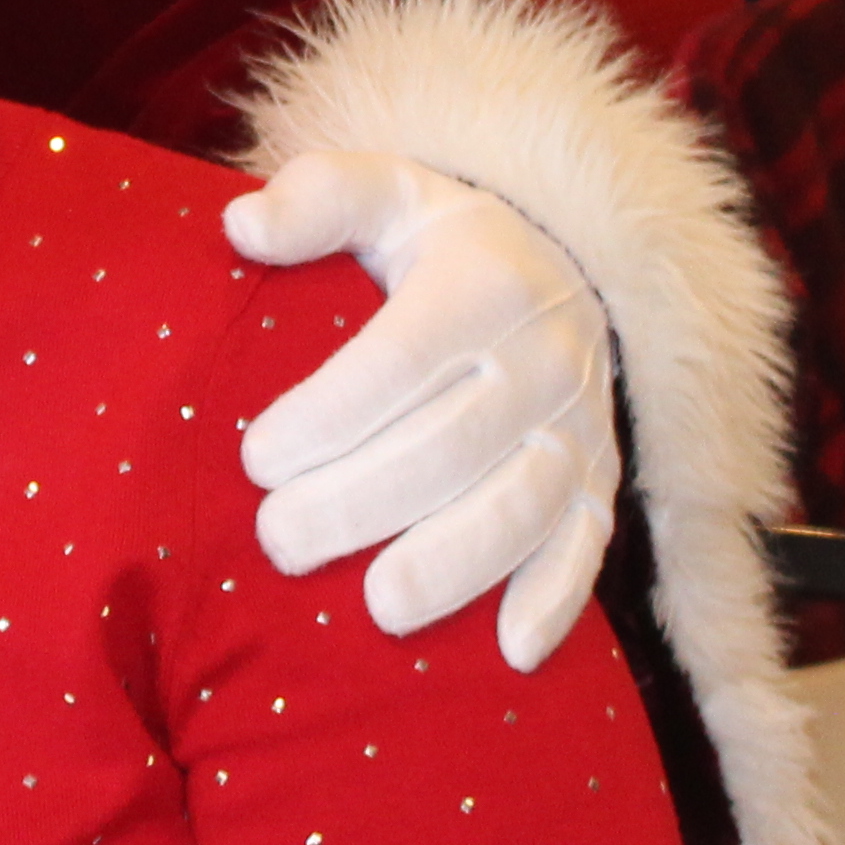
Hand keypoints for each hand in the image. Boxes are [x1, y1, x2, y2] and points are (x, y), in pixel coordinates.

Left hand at [223, 150, 623, 671]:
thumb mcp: (386, 192)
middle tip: (277, 541)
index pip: (400, 359)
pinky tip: (511, 652)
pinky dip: (558, 600)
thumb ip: (316, 198)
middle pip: (451, 446)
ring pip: (523, 507)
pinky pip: (590, 546)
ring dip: (453, 564)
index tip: (255, 458)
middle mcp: (546, 357)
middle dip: (360, 502)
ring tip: (376, 608)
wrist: (563, 268)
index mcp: (486, 284)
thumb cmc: (440, 243)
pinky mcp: (602, 481)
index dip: (328, 413)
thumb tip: (243, 225)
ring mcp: (580, 426)